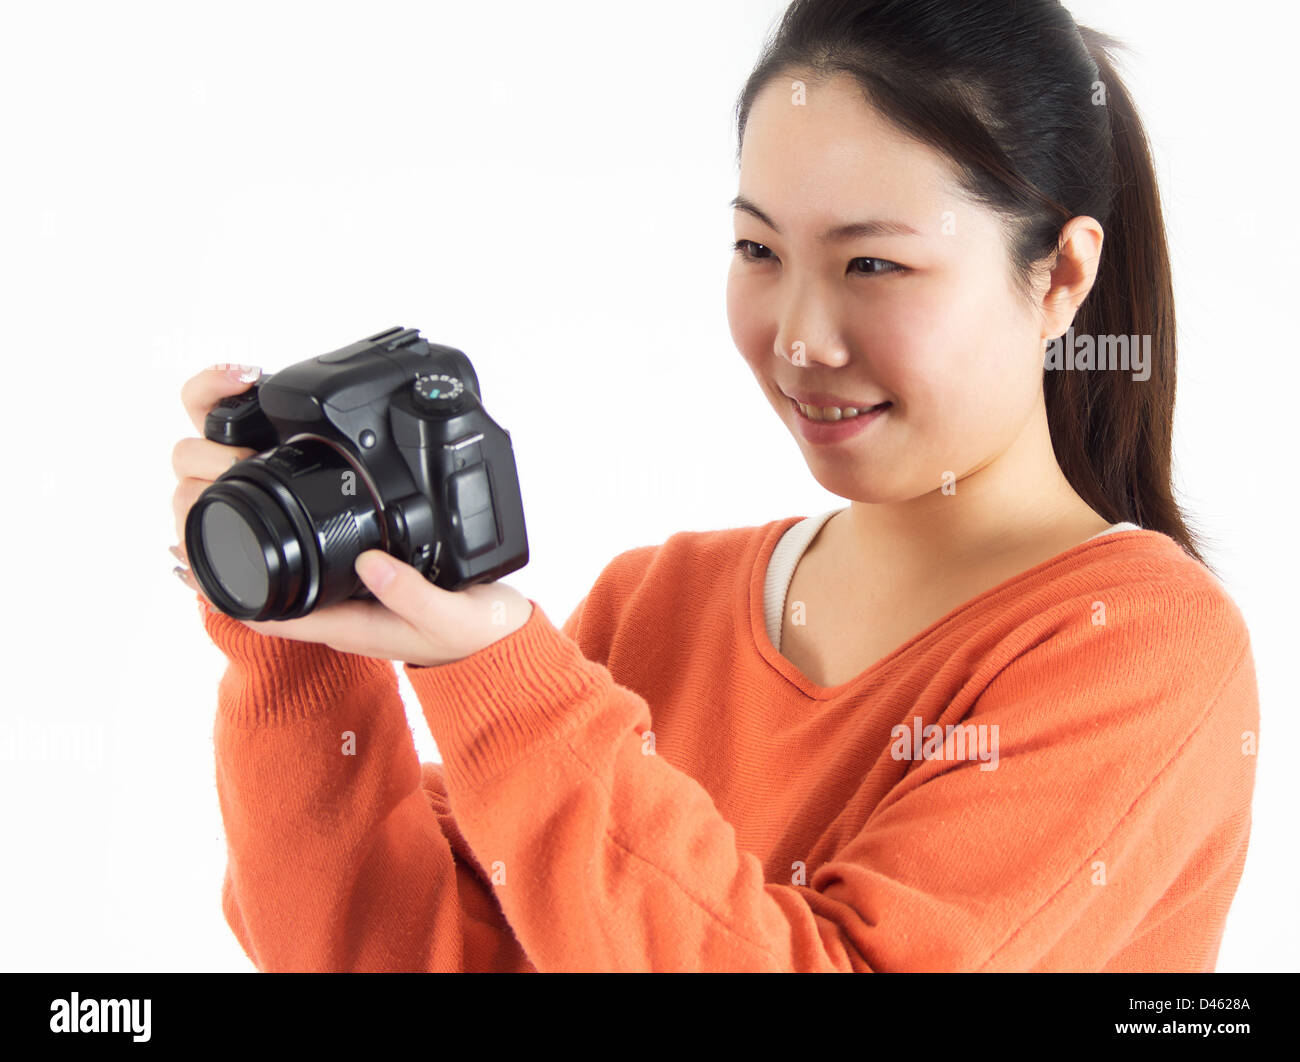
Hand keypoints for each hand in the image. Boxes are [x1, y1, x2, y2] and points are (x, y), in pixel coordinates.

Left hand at [170, 364, 532, 666]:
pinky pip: (324, 561)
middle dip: (232, 563)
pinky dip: (300, 538)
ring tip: (230, 502)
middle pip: (271, 591)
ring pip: (292, 573)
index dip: (226, 592)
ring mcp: (357, 597)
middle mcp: (346, 612)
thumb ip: (411, 593)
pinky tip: (297, 509)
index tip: (190, 559)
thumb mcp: (450, 616)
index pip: (272, 614)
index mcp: (352, 625)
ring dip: (261, 546)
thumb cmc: (476, 635)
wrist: (504, 640)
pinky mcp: (376, 580)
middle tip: (197, 518)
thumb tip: (370, 562)